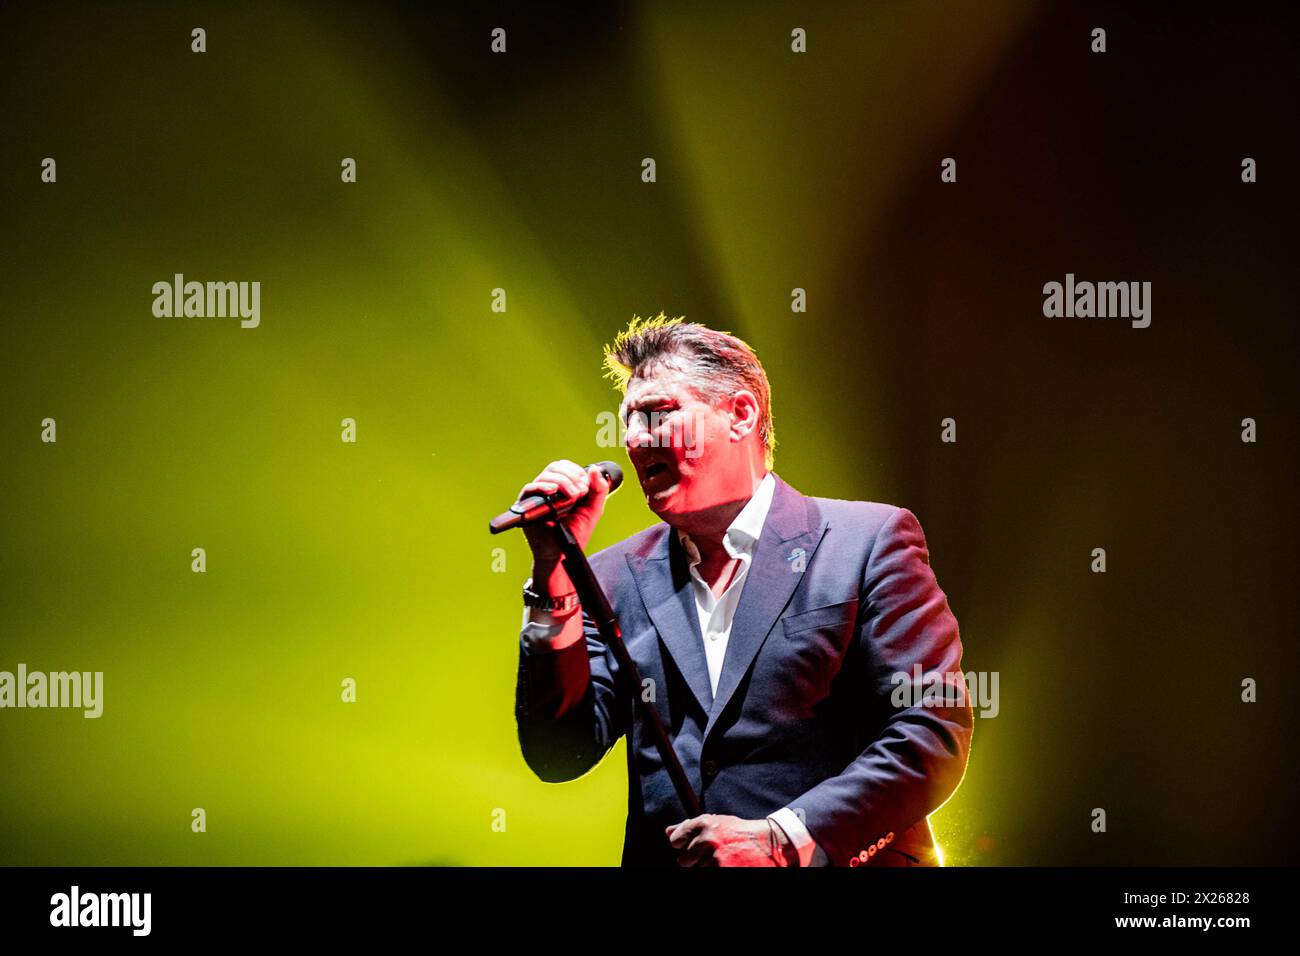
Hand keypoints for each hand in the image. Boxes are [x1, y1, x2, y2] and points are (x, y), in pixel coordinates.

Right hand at [518, 460, 611, 589]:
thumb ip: (598, 490)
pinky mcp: (526, 506)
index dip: (576, 471)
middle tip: (580, 491)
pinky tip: (552, 491)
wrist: (563, 554)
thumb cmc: (575, 534)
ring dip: (562, 482)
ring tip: (572, 497)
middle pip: (555, 467)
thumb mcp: (593, 510)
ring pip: (545, 476)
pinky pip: (530, 489)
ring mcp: (537, 497)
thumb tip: (593, 469)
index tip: (585, 484)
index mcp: (563, 488)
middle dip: (571, 476)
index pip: (565, 467)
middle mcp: (548, 490)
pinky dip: (542, 486)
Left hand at [664, 814, 790, 866]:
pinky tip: (726, 865)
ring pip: (696, 870)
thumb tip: (668, 832)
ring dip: (706, 867)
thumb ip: (690, 826)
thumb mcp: (716, 822)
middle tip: (711, 855)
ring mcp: (715, 859)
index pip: (676, 840)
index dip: (683, 844)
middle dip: (693, 860)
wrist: (768, 844)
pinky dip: (714, 871)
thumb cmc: (740, 832)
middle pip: (683, 860)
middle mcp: (708, 840)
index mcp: (704, 824)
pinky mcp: (723, 871)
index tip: (693, 846)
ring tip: (722, 859)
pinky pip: (706, 874)